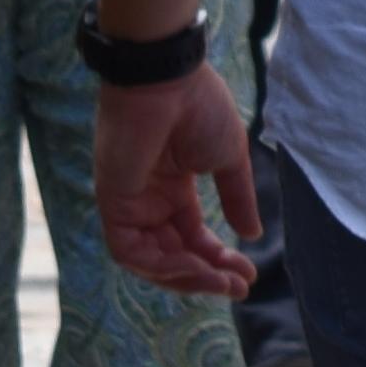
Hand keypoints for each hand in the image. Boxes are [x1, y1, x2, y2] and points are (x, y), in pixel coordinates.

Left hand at [92, 65, 260, 298]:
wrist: (169, 80)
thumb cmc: (200, 107)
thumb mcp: (228, 158)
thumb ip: (237, 198)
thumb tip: (252, 234)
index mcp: (173, 188)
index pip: (193, 236)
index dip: (219, 259)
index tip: (249, 274)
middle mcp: (149, 201)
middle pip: (174, 255)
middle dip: (206, 275)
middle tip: (240, 286)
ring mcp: (129, 205)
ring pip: (153, 261)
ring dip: (187, 276)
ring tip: (223, 281)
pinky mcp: (113, 205)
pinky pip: (132, 252)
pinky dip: (162, 265)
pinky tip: (194, 266)